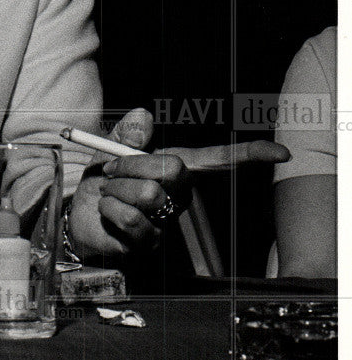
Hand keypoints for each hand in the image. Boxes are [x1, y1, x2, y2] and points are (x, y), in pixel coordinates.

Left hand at [67, 108, 290, 260]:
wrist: (78, 209)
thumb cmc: (102, 178)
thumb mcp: (109, 147)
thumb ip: (126, 133)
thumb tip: (144, 115)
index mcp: (176, 168)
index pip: (218, 160)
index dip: (249, 154)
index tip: (281, 152)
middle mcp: (179, 195)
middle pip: (172, 169)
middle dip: (131, 163)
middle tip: (112, 170)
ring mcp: (166, 221)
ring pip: (147, 193)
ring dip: (116, 188)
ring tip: (110, 193)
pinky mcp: (149, 244)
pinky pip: (131, 220)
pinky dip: (109, 209)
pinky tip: (108, 212)